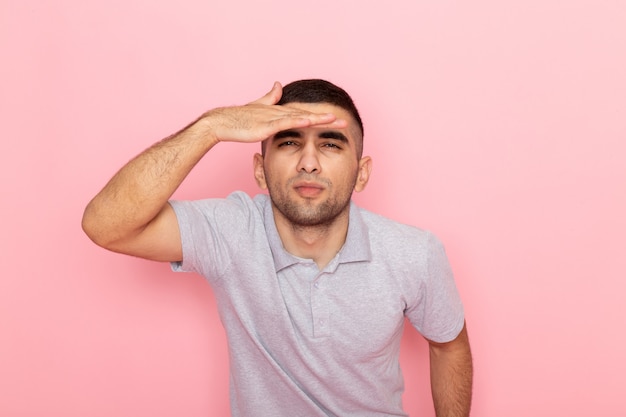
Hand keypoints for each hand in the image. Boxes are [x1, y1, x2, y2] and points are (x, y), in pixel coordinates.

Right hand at [198, 82, 346, 143]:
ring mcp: (272, 118)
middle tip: (344, 121)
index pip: (304, 115)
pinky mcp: (265, 125)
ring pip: (299, 117)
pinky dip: (297, 121)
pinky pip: (284, 122)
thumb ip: (269, 97)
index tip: (337, 120)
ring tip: (334, 119)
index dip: (321, 117)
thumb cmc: (238, 119)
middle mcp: (278, 112)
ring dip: (317, 118)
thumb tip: (279, 84)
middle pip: (307, 115)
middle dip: (326, 119)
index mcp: (279, 112)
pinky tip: (309, 122)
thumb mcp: (257, 108)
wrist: (221, 122)